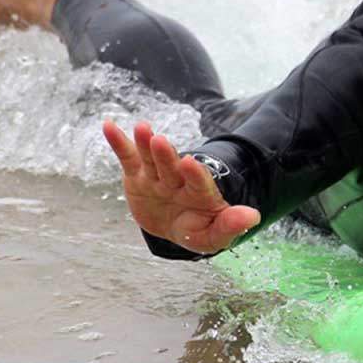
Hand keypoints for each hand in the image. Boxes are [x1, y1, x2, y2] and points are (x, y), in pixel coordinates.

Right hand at [102, 120, 260, 254]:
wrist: (175, 225)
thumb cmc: (197, 230)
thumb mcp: (213, 236)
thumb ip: (230, 226)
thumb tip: (254, 215)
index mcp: (200, 194)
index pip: (199, 182)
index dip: (195, 173)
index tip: (189, 163)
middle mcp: (178, 181)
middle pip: (172, 167)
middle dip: (166, 155)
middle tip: (160, 141)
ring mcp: (156, 176)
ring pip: (151, 158)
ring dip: (145, 143)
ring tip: (141, 128)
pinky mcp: (137, 175)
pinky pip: (127, 157)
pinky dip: (118, 142)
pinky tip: (108, 126)